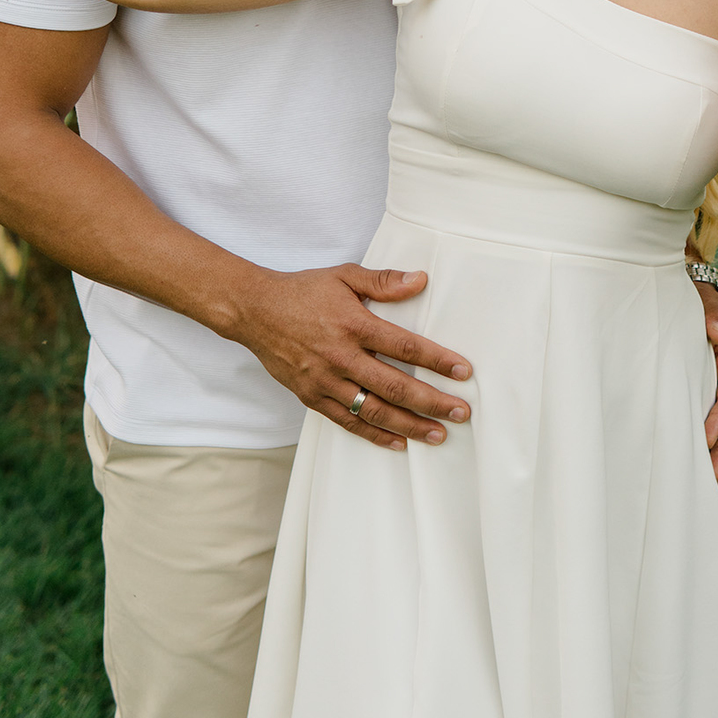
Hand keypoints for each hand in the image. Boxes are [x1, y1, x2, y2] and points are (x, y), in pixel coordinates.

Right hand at [232, 263, 472, 450]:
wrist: (253, 310)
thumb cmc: (303, 290)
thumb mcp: (344, 275)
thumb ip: (384, 281)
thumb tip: (421, 280)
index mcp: (354, 324)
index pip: (405, 347)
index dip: (437, 360)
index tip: (463, 372)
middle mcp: (341, 356)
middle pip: (395, 386)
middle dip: (432, 402)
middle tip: (462, 412)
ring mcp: (325, 381)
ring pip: (373, 410)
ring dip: (409, 425)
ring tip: (438, 434)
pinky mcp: (311, 397)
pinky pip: (347, 422)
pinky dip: (374, 434)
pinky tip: (398, 442)